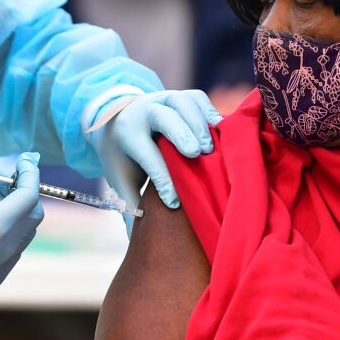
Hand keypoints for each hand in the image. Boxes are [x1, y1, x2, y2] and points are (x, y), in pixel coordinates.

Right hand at [0, 153, 43, 333]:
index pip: (29, 194)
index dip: (29, 173)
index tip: (22, 161)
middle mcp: (9, 245)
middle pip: (33, 211)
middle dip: (20, 190)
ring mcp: (6, 264)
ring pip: (25, 229)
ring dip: (12, 209)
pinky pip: (14, 247)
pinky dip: (8, 229)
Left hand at [91, 90, 221, 209]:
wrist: (116, 118)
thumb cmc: (123, 156)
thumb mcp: (119, 179)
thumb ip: (129, 205)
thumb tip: (137, 243)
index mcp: (127, 135)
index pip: (146, 155)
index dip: (162, 178)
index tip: (175, 202)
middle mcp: (143, 112)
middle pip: (163, 117)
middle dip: (180, 134)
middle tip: (198, 154)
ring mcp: (163, 99)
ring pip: (182, 102)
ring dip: (199, 123)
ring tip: (212, 148)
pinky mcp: (180, 96)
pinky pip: (198, 98)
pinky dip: (210, 112)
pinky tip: (222, 131)